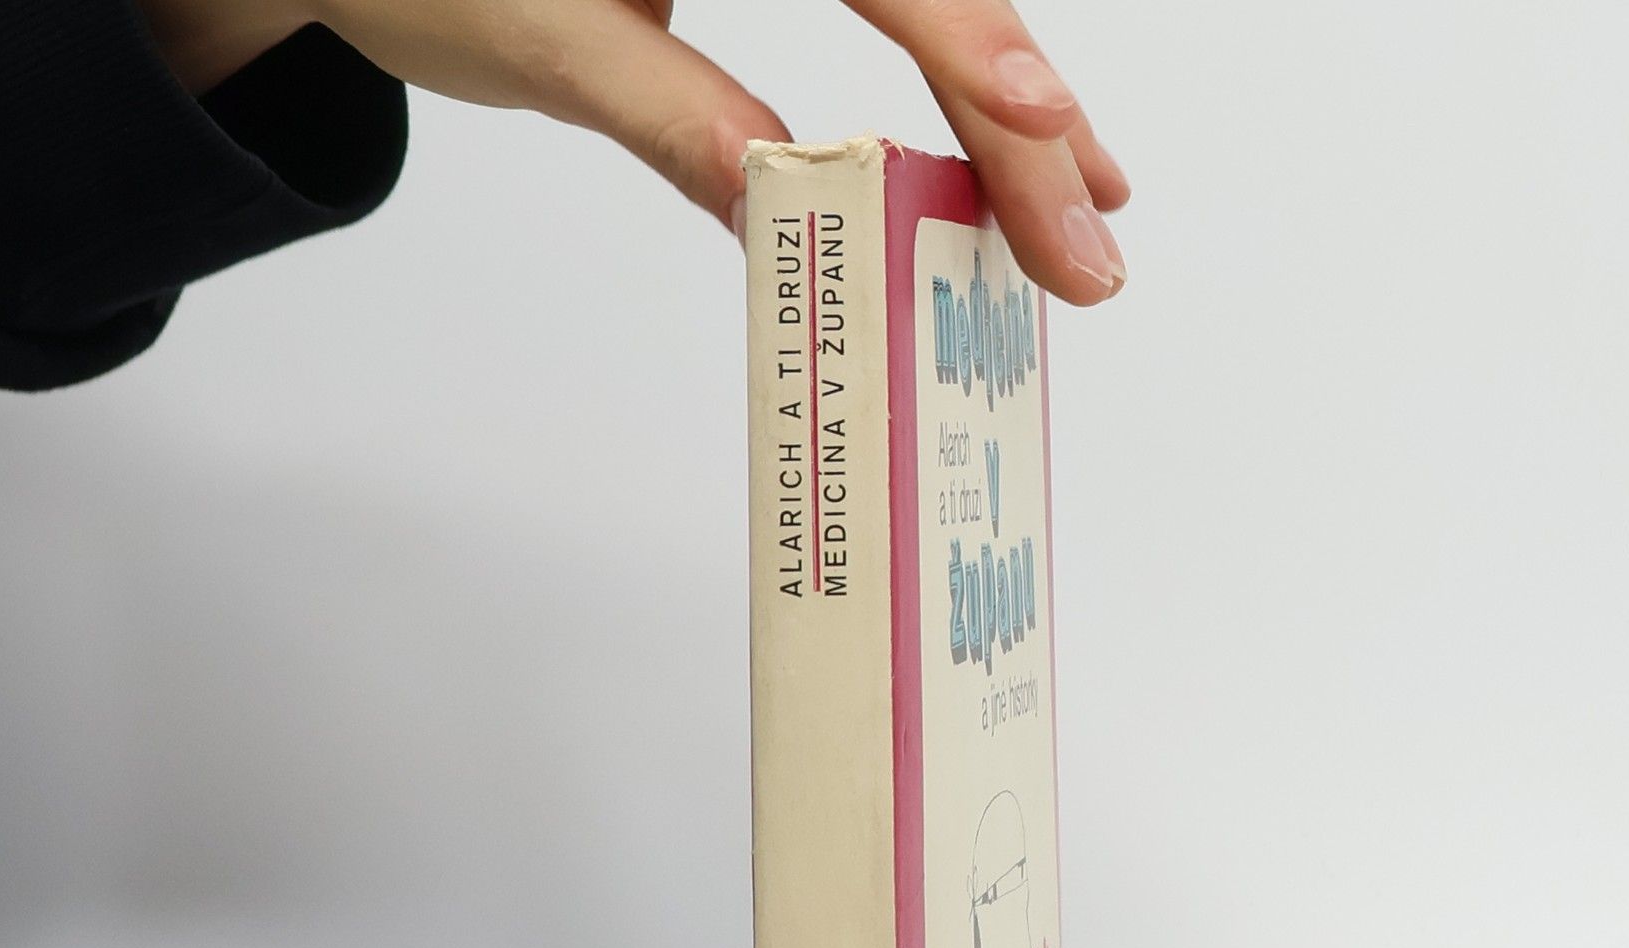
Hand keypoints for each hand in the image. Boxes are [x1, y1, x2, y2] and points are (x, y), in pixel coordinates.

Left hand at [140, 0, 1128, 304]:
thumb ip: (676, 118)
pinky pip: (901, 8)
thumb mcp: (545, 40)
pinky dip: (955, 79)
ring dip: (1012, 104)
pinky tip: (1012, 139)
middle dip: (1018, 114)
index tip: (1044, 140)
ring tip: (1081, 203)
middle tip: (1083, 242)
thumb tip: (794, 216)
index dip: (973, 46)